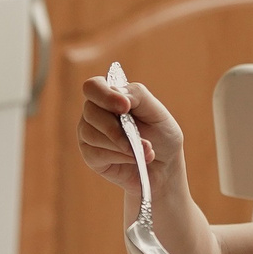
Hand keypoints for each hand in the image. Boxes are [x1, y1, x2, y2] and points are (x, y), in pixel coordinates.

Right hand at [78, 74, 184, 196]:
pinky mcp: (90, 155)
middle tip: (142, 140)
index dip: (105, 95)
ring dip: (122, 145)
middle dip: (116, 128)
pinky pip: (96, 153)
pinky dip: (119, 157)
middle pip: (90, 111)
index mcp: (109, 95)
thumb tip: (119, 95)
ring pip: (92, 134)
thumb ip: (138, 95)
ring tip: (145, 151)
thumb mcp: (157, 111)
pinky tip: (134, 159)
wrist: (164, 166)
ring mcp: (88, 134)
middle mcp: (94, 112)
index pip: (93, 87)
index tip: (125, 107)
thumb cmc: (161, 135)